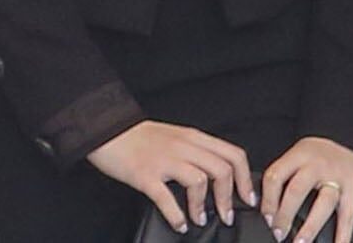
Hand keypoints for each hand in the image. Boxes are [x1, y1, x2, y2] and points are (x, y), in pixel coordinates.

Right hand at [87, 121, 253, 234]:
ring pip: (200, 182)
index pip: (233, 154)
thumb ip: (195, 151)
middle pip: (222, 170)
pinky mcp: (145, 174)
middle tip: (227, 215)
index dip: (245, 179)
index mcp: (192, 137)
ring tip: (200, 219)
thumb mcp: (174, 136)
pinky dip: (177, 216)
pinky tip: (179, 223)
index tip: (246, 197)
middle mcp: (182, 146)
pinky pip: (167, 198)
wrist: (105, 129)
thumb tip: (216, 176)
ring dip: (204, 207)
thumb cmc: (138, 137)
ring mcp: (163, 160)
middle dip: (229, 198)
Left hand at [261, 136, 352, 242]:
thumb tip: (267, 209)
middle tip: (277, 233)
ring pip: (323, 203)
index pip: (276, 176)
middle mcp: (316, 166)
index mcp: (297, 156)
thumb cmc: (315, 153)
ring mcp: (337, 178)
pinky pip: (348, 215)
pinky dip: (342, 235)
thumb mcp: (296, 156)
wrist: (345, 138)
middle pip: (297, 190)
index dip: (268, 199)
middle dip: (285, 215)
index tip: (265, 218)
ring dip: (310, 227)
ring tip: (300, 242)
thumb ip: (283, 177)